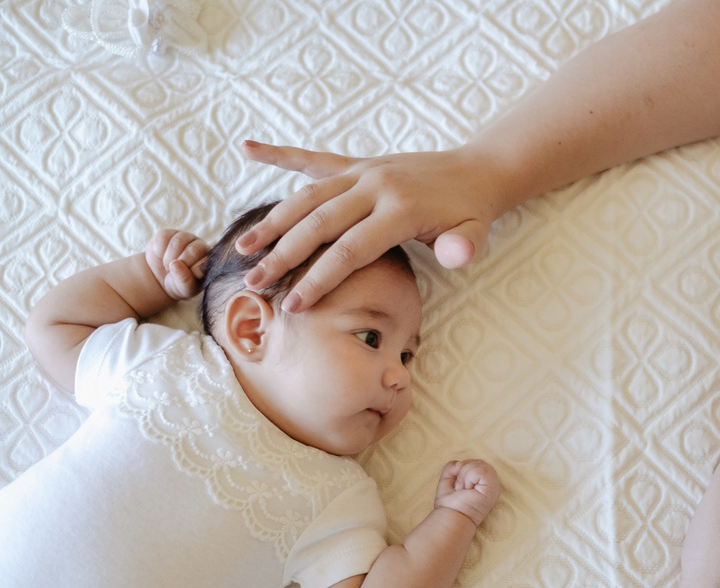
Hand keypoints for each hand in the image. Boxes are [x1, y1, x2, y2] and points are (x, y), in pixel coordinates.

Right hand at [145, 229, 208, 299]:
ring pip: (178, 242)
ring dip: (169, 258)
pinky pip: (163, 238)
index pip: (207, 261)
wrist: (160, 278)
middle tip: (175, 272)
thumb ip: (184, 280)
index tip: (191, 276)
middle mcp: (200, 246)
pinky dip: (159, 251)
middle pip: (193, 250)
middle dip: (181, 264)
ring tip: (168, 266)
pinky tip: (161, 256)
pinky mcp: (168, 233)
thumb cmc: (178, 284)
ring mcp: (185, 237)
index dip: (196, 269)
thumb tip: (175, 264)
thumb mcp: (183, 289)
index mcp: (209, 261)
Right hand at [235, 141, 502, 311]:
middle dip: (283, 255)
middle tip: (254, 283)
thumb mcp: (475, 234)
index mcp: (400, 209)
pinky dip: (280, 154)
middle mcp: (374, 185)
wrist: (475, 170)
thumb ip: (464, 248)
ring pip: (308, 195)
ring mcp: (362, 171)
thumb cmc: (470, 213)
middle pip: (319, 223)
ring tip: (243, 247)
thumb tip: (454, 256)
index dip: (320, 279)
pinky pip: (313, 158)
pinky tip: (248, 149)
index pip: (351, 250)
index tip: (293, 305)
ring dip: (273, 221)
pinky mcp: (356, 163)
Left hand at [433, 459, 501, 526]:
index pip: (476, 462)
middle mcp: (493, 483)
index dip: (463, 469)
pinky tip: (468, 490)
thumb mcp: (448, 479)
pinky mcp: (493, 488)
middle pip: (478, 461)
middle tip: (460, 489)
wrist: (451, 517)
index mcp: (486, 482)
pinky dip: (468, 479)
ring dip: (464, 476)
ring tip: (464, 490)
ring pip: (478, 464)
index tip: (459, 487)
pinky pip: (479, 471)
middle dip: (463, 472)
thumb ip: (453, 467)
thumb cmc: (450, 504)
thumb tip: (459, 462)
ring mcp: (495, 486)